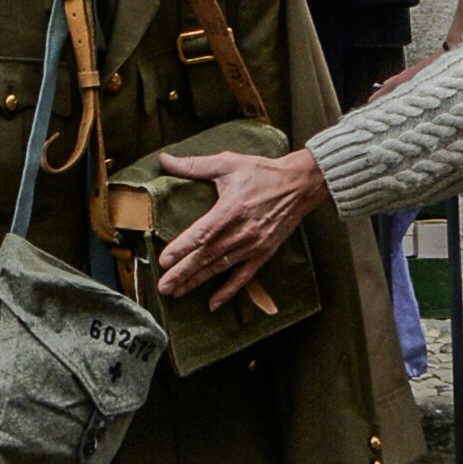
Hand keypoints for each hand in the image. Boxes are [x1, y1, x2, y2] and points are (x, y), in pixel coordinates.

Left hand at [154, 141, 324, 307]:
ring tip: (177, 293)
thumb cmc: (262, 172)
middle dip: (183, 273)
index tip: (164, 261)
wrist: (299, 185)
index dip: (182, 248)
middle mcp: (241, 232)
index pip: (202, 233)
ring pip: (220, 268)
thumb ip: (194, 165)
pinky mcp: (263, 254)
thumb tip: (164, 160)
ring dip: (197, 282)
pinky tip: (213, 303)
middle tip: (163, 287)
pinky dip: (228, 291)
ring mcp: (253, 246)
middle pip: (207, 256)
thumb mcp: (227, 163)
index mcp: (230, 210)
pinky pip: (243, 277)